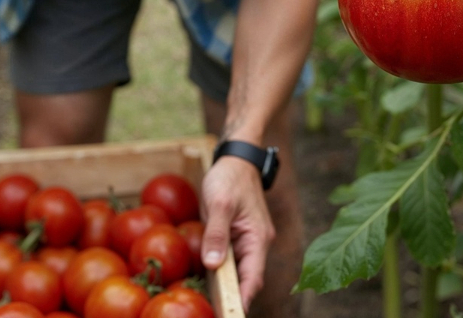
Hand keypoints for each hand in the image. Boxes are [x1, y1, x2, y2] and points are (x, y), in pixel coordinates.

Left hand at [199, 155, 274, 310]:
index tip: (231, 313)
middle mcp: (256, 243)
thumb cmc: (229, 178)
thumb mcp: (220, 204)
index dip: (243, 298)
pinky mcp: (236, 237)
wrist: (236, 159)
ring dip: (225, 286)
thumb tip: (213, 265)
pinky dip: (220, 271)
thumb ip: (217, 234)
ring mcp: (247, 241)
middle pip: (246, 278)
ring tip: (208, 304)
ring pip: (237, 270)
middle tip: (215, 312)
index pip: (253, 276)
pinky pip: (230, 259)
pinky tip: (205, 281)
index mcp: (257, 238)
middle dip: (232, 297)